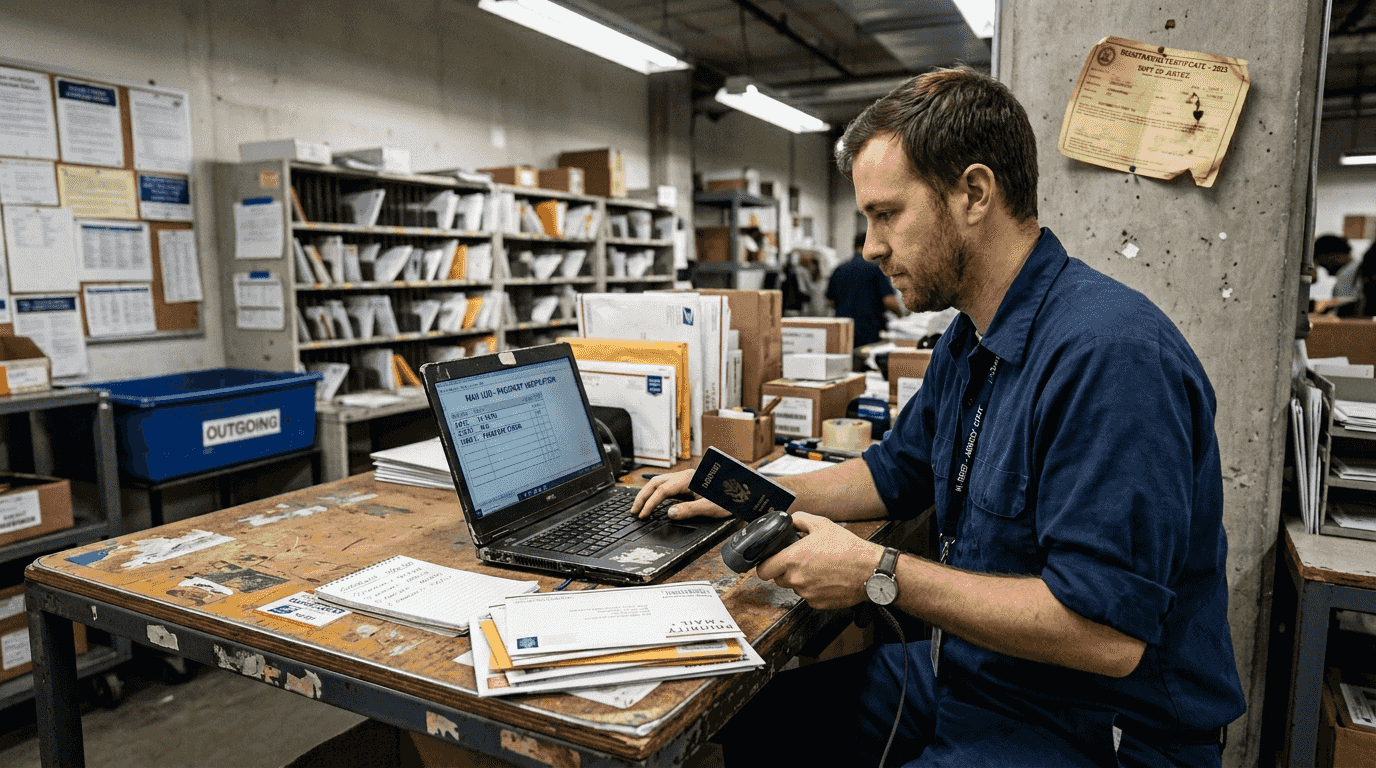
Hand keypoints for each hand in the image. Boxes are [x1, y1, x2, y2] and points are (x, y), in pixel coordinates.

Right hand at [630, 468, 730, 519]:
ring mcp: (687, 478)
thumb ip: (689, 510)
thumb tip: (670, 513)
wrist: (744, 491)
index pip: (662, 490)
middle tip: (634, 511)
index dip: (650, 503)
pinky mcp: (689, 482)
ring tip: (640, 506)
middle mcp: (686, 476)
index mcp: (689, 479)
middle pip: (656, 482)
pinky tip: (654, 500)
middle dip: (643, 496)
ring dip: (648, 493)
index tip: (642, 515)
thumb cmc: (730, 499)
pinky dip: (656, 492)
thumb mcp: (711, 508)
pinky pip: (667, 484)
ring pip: (660, 482)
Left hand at [755, 512, 884, 609]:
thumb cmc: (848, 549)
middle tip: (800, 561)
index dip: (765, 565)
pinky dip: (814, 589)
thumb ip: (800, 520)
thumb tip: (791, 521)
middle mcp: (797, 579)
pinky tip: (826, 578)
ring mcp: (807, 593)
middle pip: (778, 579)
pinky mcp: (818, 603)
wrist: (870, 570)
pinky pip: (808, 596)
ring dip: (801, 579)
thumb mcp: (822, 524)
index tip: (770, 561)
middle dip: (785, 570)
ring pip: (794, 587)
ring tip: (818, 568)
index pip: (763, 570)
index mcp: (792, 559)